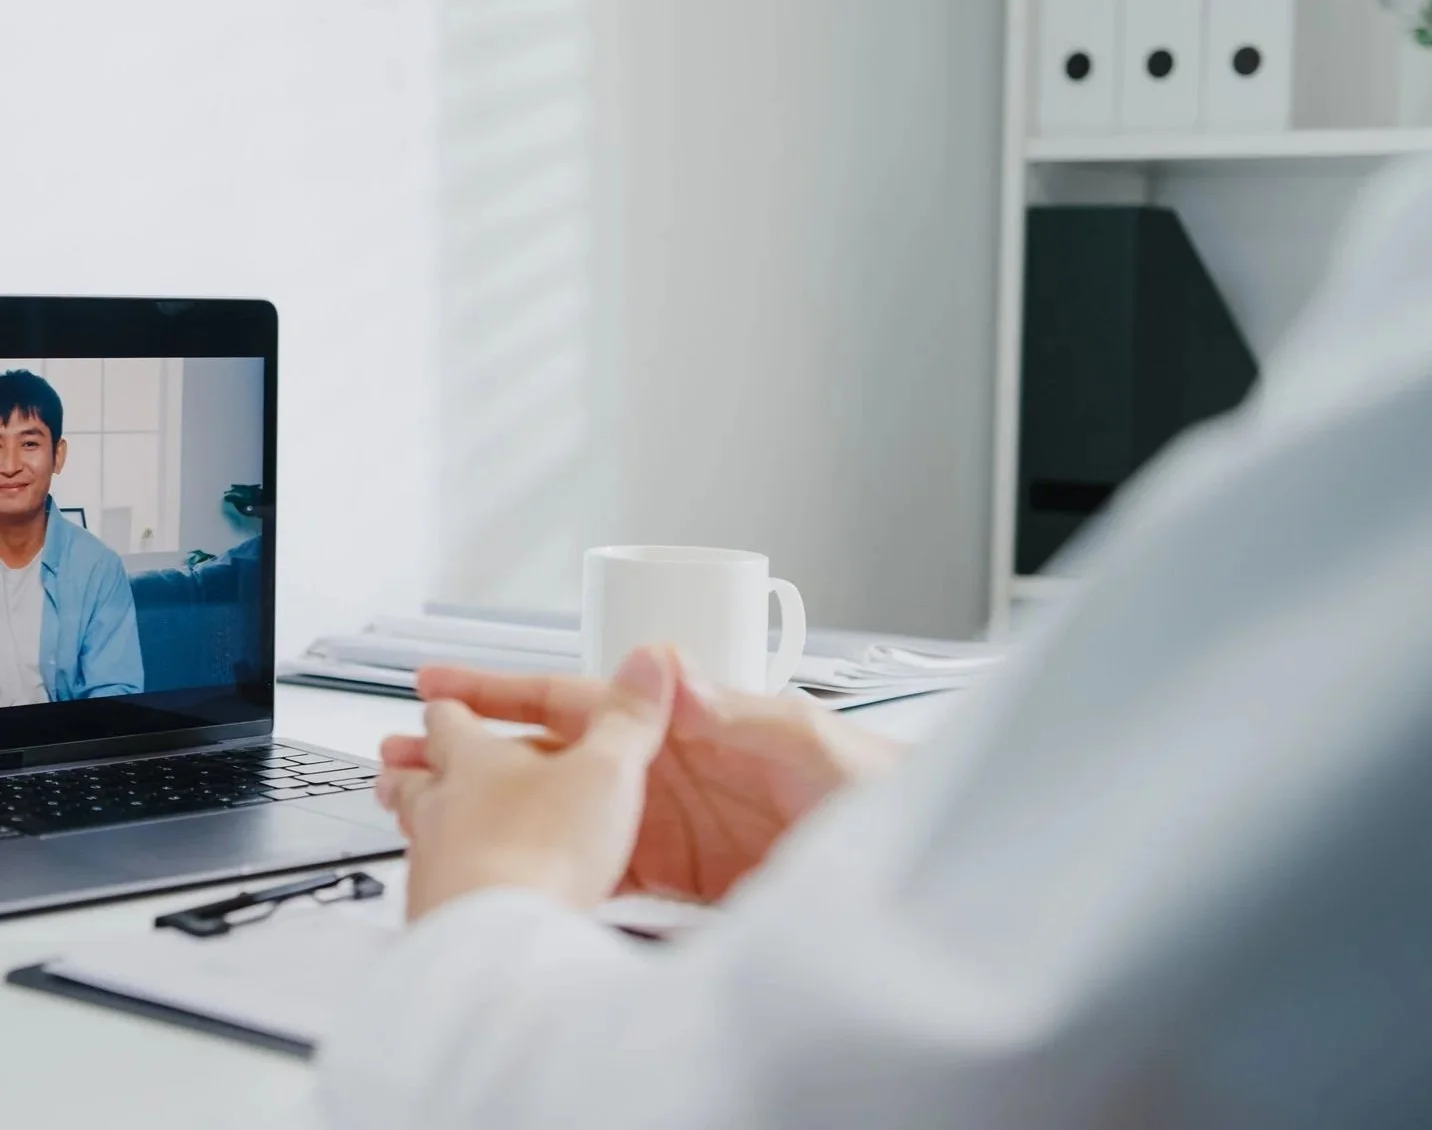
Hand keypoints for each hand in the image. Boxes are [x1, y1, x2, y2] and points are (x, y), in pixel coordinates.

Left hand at [376, 662, 670, 920]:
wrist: (500, 941)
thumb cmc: (544, 848)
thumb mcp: (608, 770)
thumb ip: (628, 717)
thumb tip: (649, 662)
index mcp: (475, 759)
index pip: (452, 719)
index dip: (451, 703)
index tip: (439, 695)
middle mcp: (441, 806)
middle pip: (416, 777)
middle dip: (413, 764)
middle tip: (400, 757)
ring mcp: (431, 864)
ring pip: (416, 832)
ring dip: (419, 822)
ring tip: (420, 822)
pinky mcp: (437, 917)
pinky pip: (432, 888)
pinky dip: (442, 881)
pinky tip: (455, 891)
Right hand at [386, 649, 902, 903]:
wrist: (909, 865)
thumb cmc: (874, 787)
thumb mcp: (810, 742)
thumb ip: (740, 710)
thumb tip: (670, 672)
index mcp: (689, 721)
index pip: (582, 700)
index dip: (509, 692)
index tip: (441, 685)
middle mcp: (668, 767)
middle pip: (555, 759)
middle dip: (478, 756)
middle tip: (405, 761)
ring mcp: (669, 823)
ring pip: (565, 813)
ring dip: (502, 813)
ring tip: (434, 817)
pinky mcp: (681, 876)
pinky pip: (598, 868)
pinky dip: (550, 868)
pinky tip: (512, 873)